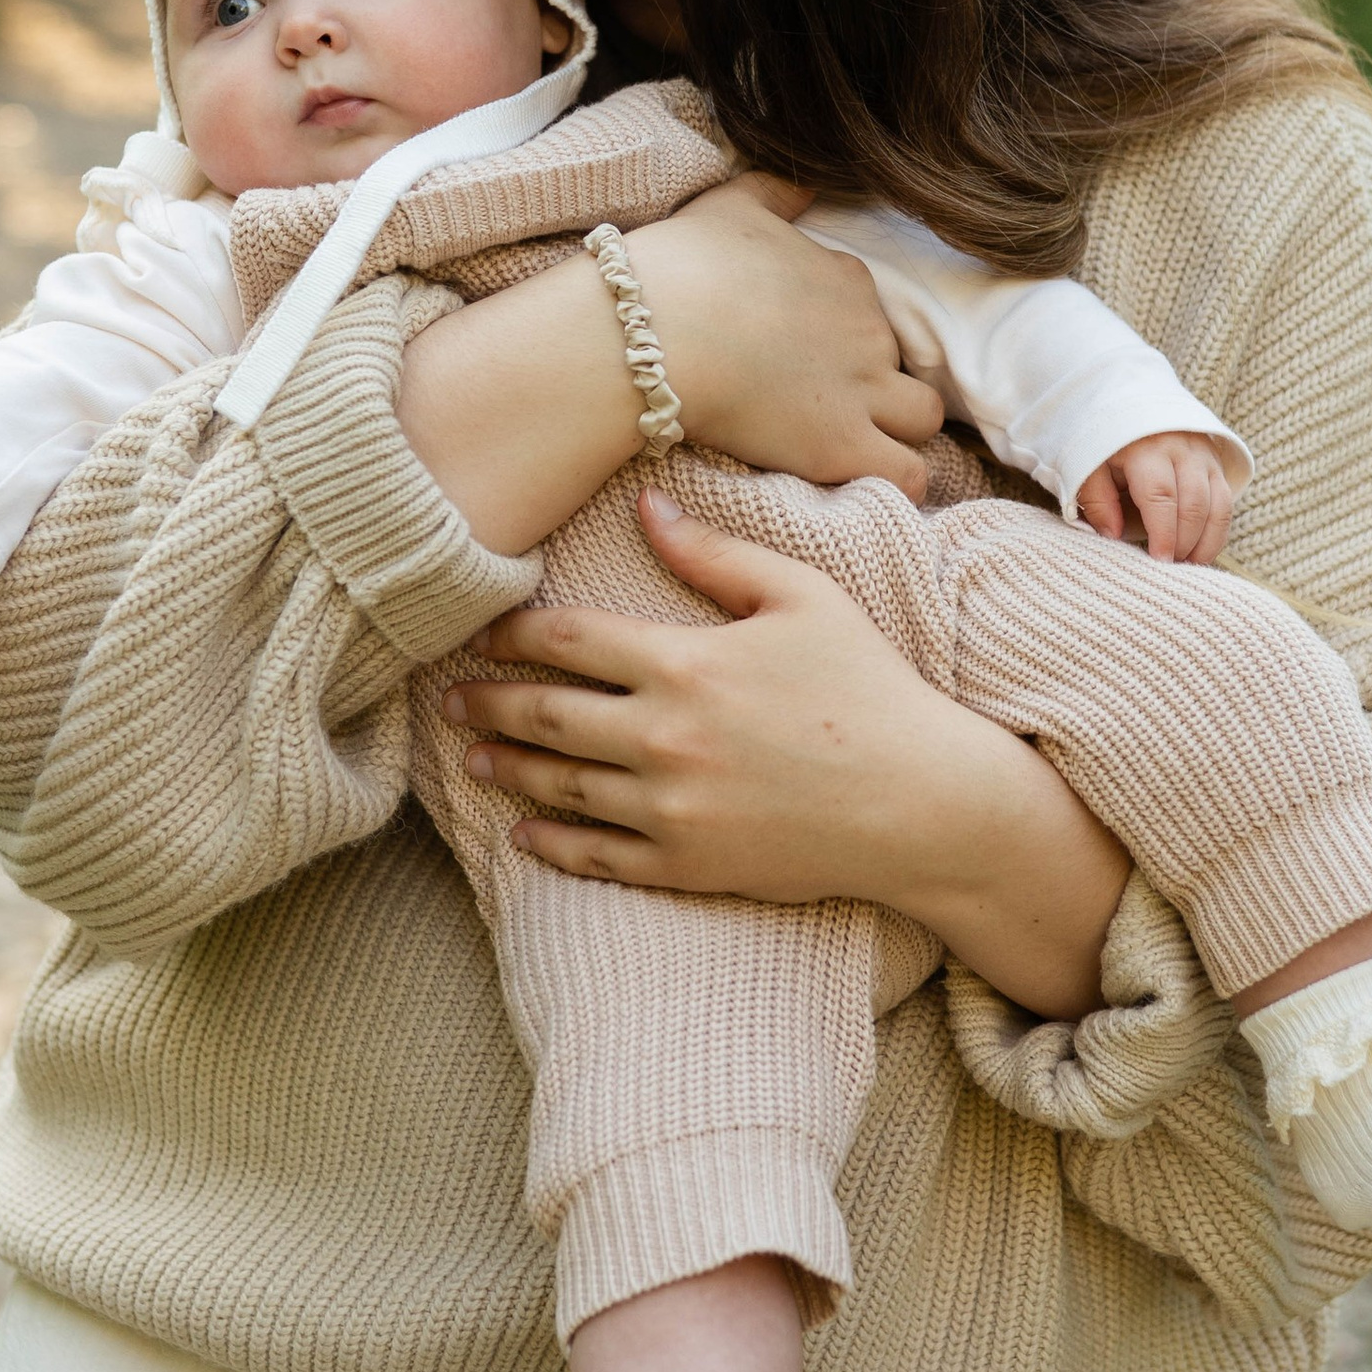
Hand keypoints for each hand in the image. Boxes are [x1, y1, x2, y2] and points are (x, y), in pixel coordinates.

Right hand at [398, 173, 942, 559]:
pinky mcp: (844, 446)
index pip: (867, 306)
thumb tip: (811, 169)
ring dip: (899, 430)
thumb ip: (779, 184)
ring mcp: (862, 389)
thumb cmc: (679, 266)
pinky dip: (899, 480)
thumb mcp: (732, 201)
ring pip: (923, 417)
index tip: (800, 351)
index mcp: (844, 275)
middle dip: (879, 381)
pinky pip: (910, 475)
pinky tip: (866, 479)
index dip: (841, 332)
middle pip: (902, 362)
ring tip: (856, 444)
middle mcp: (867, 330)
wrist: (651, 331)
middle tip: (827, 401)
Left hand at [440, 487, 1128, 1015]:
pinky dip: (549, 845)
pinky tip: (523, 835)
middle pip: (544, 713)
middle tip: (449, 696)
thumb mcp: (804, 599)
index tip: (486, 632)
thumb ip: (718, 555)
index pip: (568, 639)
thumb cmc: (870, 690)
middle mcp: (661, 736)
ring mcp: (669, 807)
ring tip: (474, 756)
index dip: (515, 633)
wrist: (922, 803)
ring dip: (507, 767)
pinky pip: (596, 856)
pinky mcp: (686, 864)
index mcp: (684, 662)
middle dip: (488, 701)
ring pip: (559, 785)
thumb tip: (648, 507)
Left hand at [1075, 430, 1239, 564]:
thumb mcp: (1089, 465)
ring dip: (1204, 541)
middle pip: (1194, 503)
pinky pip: (1225, 503)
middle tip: (1169, 568)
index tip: (1159, 560)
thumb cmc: (1106, 446)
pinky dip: (1216, 533)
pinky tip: (1201, 553)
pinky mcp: (1216, 464)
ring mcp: (1204, 456)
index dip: (1163, 532)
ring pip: (1217, 505)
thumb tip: (1112, 535)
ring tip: (1187, 566)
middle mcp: (1181, 449)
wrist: (1132, 408)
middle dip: (1184, 541)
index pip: (1161, 495)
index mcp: (1146, 449)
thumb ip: (1097, 499)